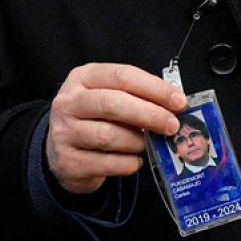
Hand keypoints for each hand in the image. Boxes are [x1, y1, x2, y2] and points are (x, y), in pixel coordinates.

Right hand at [46, 63, 185, 194]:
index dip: (153, 88)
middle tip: (172, 126)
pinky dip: (129, 163)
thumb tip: (174, 109)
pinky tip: (133, 160)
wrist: (61, 153)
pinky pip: (108, 163)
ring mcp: (63, 132)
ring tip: (146, 144)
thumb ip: (135, 98)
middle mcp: (67, 102)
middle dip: (149, 115)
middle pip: (112, 104)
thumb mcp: (108, 98)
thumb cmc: (94, 120)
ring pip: (109, 136)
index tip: (179, 102)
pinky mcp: (68, 161)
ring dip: (137, 142)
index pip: (120, 76)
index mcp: (81, 78)